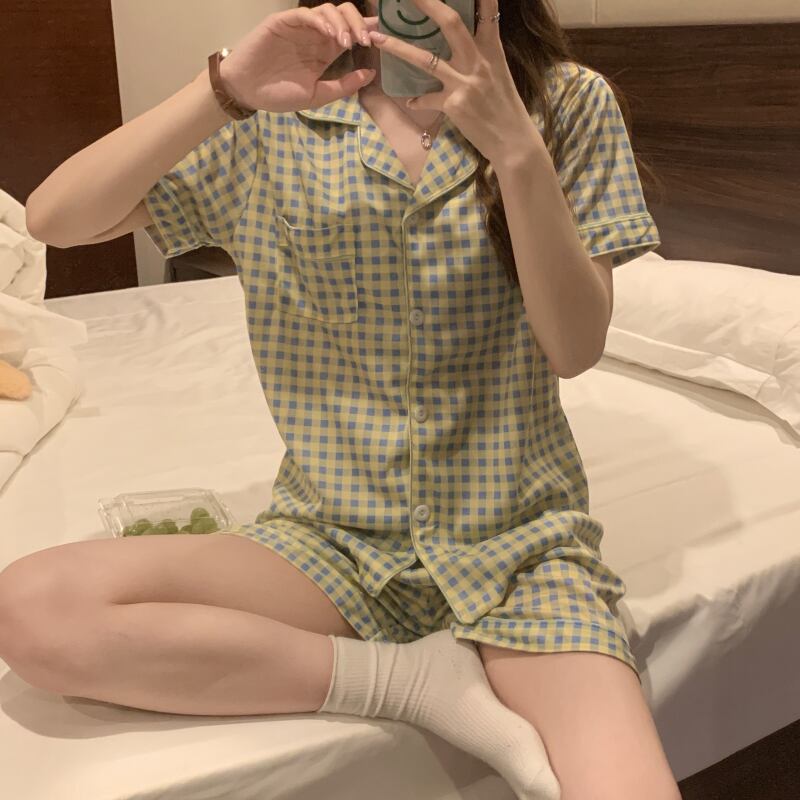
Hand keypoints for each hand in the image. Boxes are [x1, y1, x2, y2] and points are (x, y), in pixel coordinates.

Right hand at [220, 5, 380, 112]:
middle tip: (367, 41)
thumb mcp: (317, 96)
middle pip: (344, 16)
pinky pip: (306, 14)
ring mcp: (300, 27)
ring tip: (348, 42)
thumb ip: (343, 86)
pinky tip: (331, 34)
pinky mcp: (284, 22)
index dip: (367, 32)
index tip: (383, 40)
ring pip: (328, 11)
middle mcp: (315, 35)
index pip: (351, 33)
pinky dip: (321, 21)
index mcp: (325, 51)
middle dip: (360, 25)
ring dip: (343, 23)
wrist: (247, 92)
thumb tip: (370, 73)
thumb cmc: (279, 94)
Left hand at [368, 0, 537, 162]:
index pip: (487, 13)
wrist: (512, 140)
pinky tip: (410, 101)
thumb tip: (464, 43)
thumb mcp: (499, 73)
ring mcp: (464, 83)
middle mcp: (477, 61)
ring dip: (397, 47)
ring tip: (377, 38)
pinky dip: (417, 100)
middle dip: (427, 4)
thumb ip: (481, 55)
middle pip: (450, 23)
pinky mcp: (453, 105)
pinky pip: (427, 99)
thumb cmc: (506, 107)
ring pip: (425, 60)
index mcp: (491, 50)